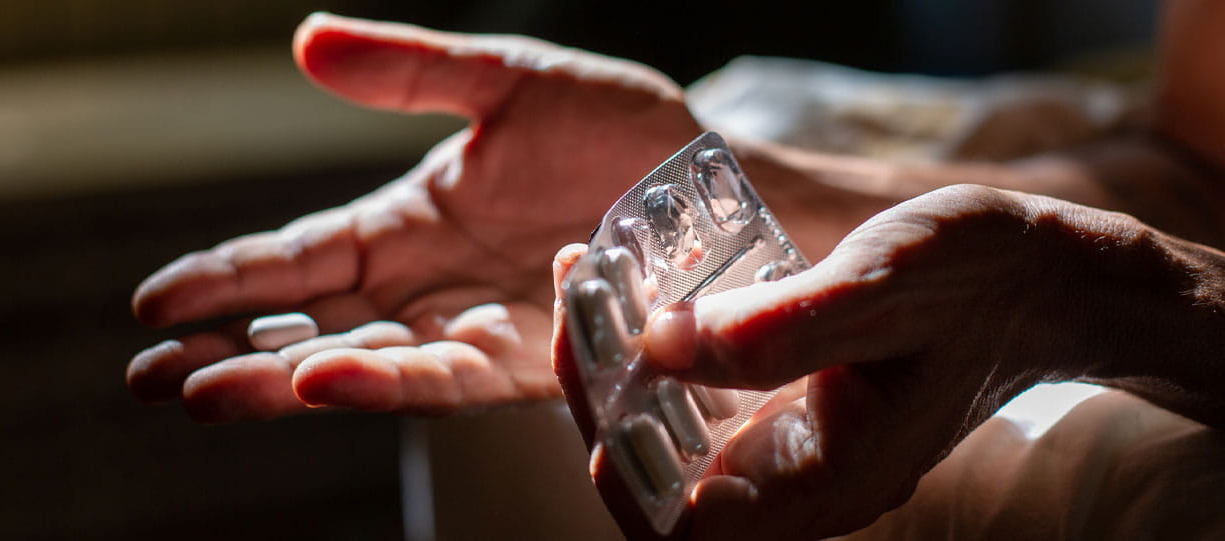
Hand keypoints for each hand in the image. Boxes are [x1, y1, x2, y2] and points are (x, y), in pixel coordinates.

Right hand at [127, 12, 701, 421]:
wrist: (723, 188)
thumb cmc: (625, 131)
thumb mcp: (511, 82)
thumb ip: (413, 68)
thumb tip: (305, 42)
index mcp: (411, 221)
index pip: (301, 254)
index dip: (229, 275)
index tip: (154, 300)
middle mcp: (433, 286)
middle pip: (315, 323)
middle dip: (233, 351)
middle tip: (149, 377)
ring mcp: (481, 329)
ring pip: (366, 361)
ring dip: (286, 379)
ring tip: (206, 393)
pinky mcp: (537, 361)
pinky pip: (451, 376)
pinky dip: (387, 381)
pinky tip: (325, 381)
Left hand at [553, 184, 1224, 538]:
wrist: (1045, 282)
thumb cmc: (983, 285)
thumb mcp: (885, 290)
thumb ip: (777, 328)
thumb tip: (660, 346)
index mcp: (824, 482)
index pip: (683, 527)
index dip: (617, 464)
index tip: (588, 368)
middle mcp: (797, 479)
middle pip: (659, 475)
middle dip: (599, 391)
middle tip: (578, 289)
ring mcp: (791, 444)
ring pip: (672, 431)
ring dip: (619, 363)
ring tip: (593, 272)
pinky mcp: (790, 401)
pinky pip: (701, 393)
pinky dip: (661, 344)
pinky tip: (649, 279)